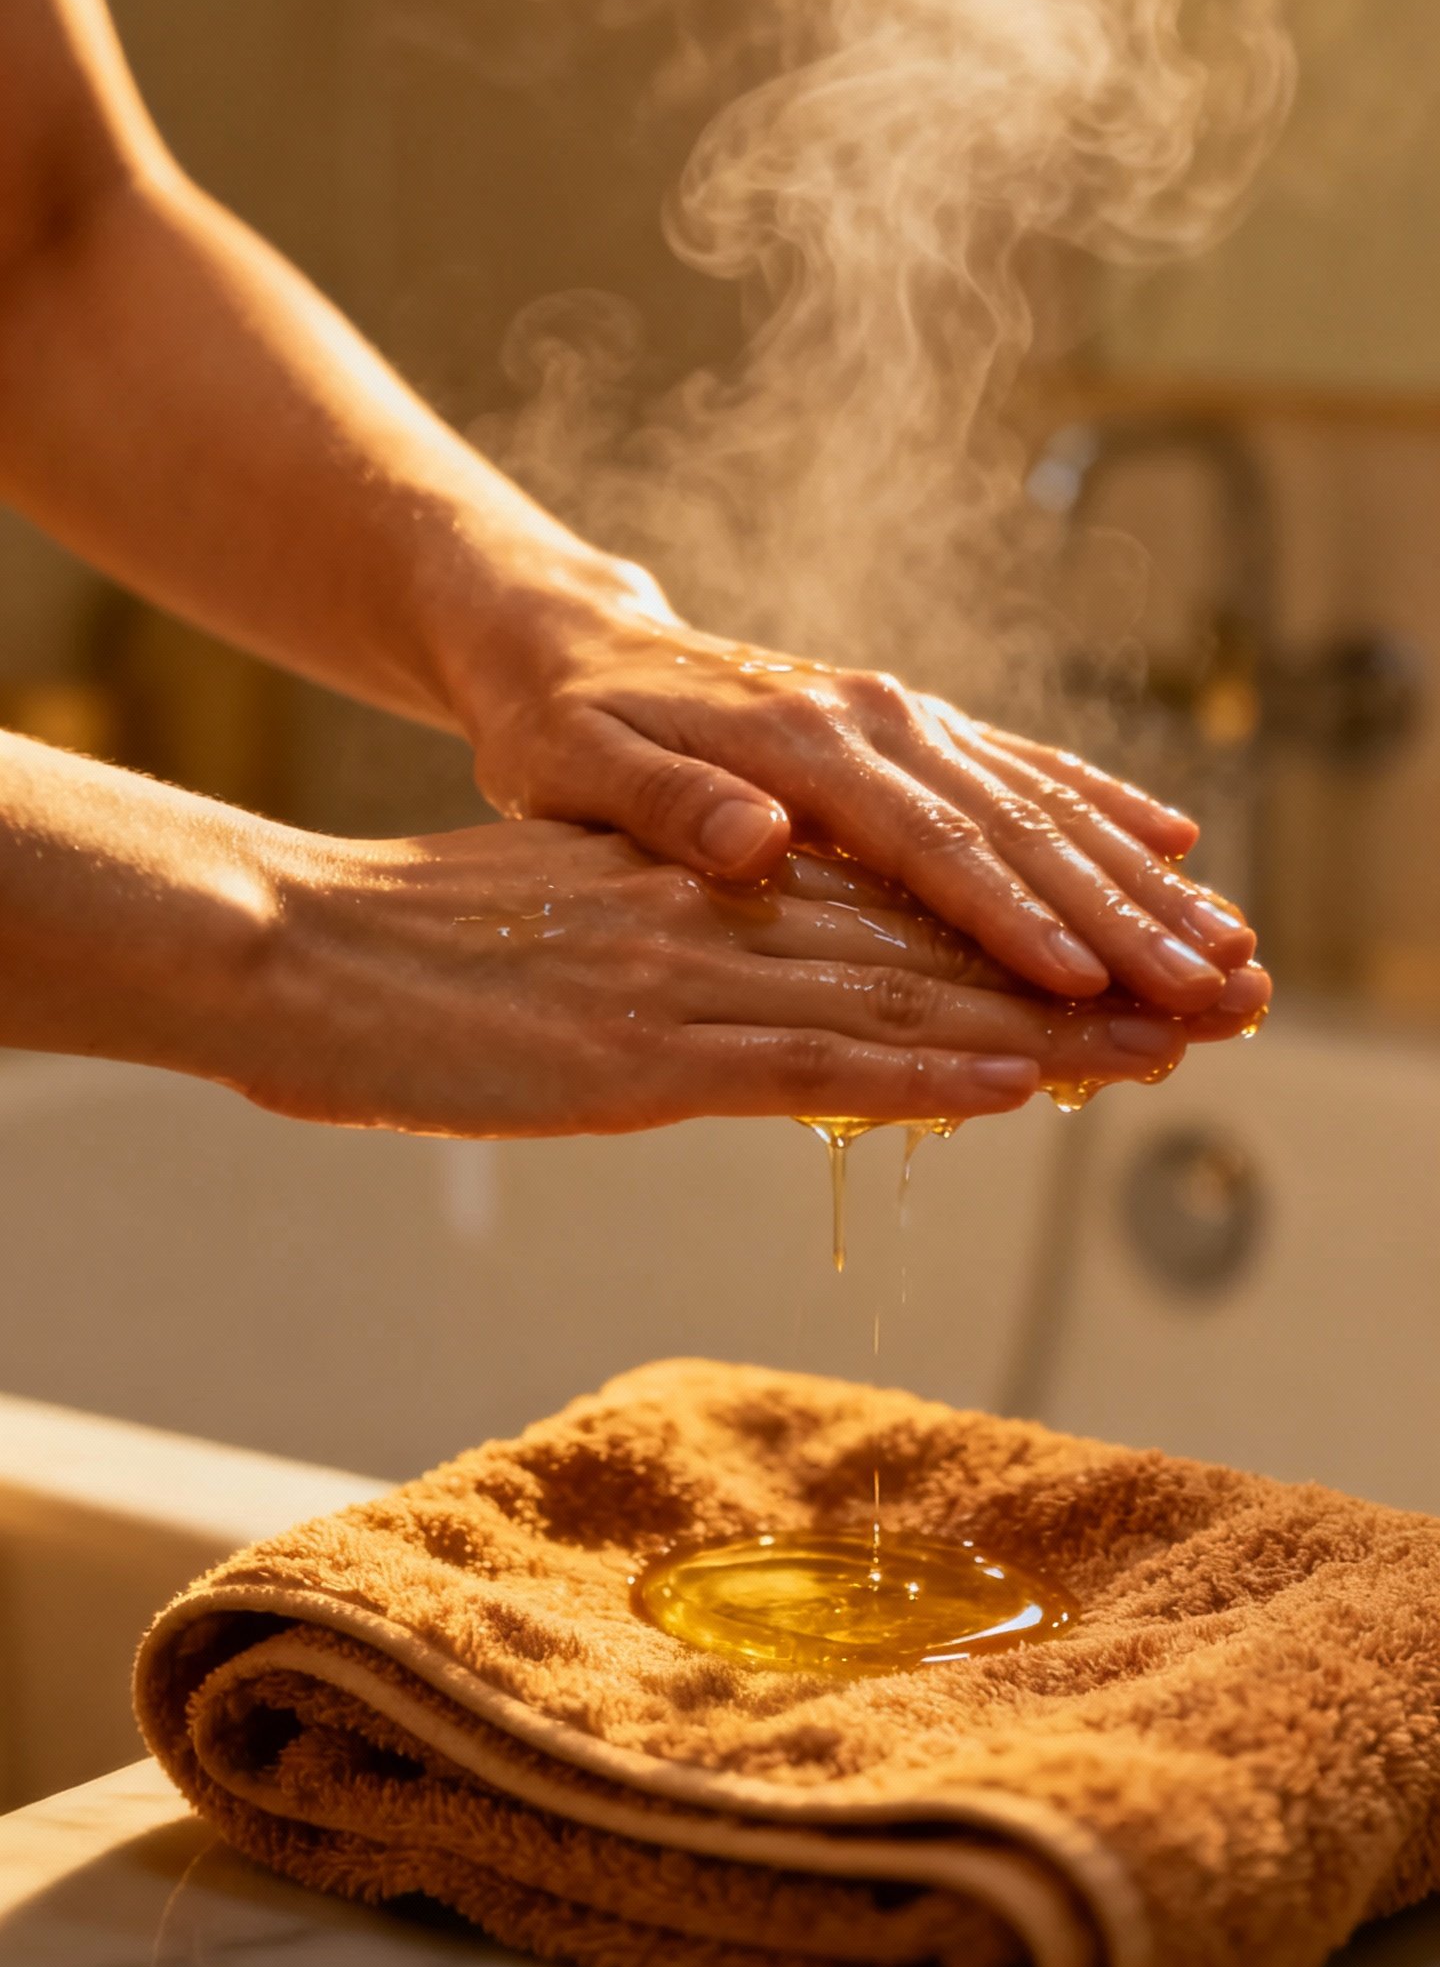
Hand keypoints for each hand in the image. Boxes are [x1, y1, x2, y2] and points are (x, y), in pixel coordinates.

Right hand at [257, 829, 1264, 1136]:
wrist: (289, 943)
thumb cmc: (408, 938)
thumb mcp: (564, 911)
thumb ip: (664, 924)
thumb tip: (741, 937)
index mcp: (705, 881)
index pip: (894, 904)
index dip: (1017, 927)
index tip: (1118, 953)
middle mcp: (717, 913)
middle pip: (929, 945)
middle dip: (1073, 976)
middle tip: (1196, 996)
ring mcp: (684, 978)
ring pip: (895, 1000)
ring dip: (1037, 1027)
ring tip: (1154, 1045)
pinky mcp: (637, 1050)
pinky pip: (805, 1063)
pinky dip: (919, 1073)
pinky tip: (1010, 1085)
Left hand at [455, 576, 1257, 1017]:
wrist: (560, 639)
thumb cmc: (556, 721)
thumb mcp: (571, 766)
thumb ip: (664, 803)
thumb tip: (756, 838)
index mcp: (796, 740)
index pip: (925, 845)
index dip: (1008, 920)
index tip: (1084, 984)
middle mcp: (868, 719)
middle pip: (1017, 825)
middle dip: (1121, 914)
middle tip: (1211, 992)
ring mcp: (895, 716)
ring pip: (1042, 799)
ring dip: (1140, 875)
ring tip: (1231, 945)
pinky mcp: (904, 727)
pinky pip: (1021, 769)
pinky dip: (1100, 808)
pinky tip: (1172, 846)